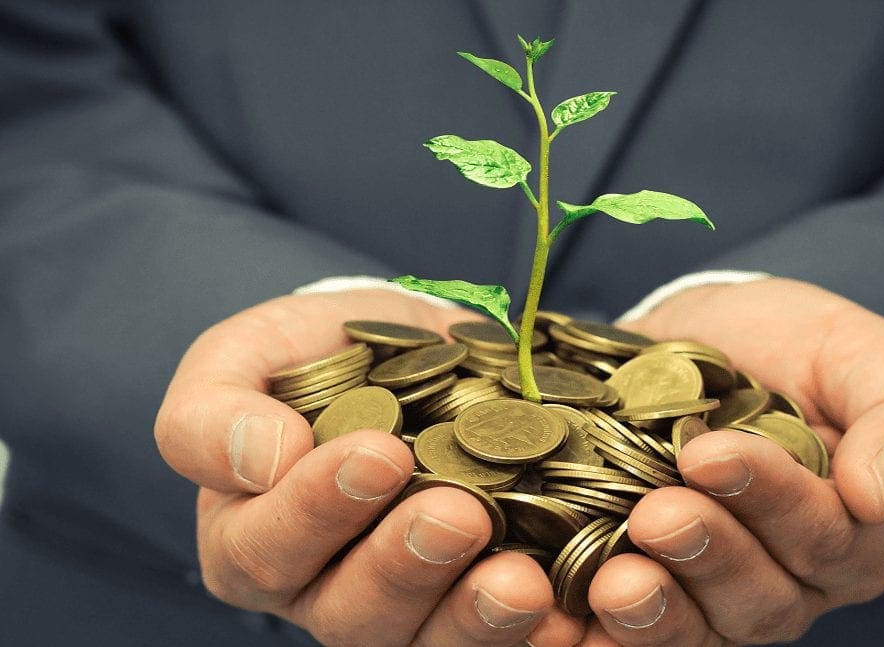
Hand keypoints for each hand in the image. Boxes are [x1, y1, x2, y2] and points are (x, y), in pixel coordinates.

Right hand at [155, 289, 583, 645]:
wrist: (413, 354)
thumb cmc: (316, 356)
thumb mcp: (247, 356)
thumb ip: (215, 410)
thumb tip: (262, 461)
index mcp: (254, 539)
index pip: (265, 547)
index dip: (316, 509)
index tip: (378, 453)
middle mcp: (328, 591)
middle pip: (353, 613)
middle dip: (406, 566)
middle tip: (458, 515)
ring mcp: (410, 607)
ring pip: (428, 642)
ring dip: (474, 617)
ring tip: (521, 581)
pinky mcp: (475, 602)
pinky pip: (498, 637)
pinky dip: (536, 633)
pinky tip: (568, 614)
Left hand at [582, 278, 883, 644]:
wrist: (701, 335)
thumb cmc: (794, 344)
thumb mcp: (862, 355)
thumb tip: (879, 495)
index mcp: (852, 533)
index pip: (828, 538)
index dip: (771, 501)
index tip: (711, 452)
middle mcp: (787, 580)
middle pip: (761, 599)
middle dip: (709, 556)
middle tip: (658, 512)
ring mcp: (711, 593)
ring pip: (698, 629)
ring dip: (657, 611)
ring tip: (616, 579)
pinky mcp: (646, 586)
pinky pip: (630, 633)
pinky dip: (600, 630)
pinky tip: (564, 609)